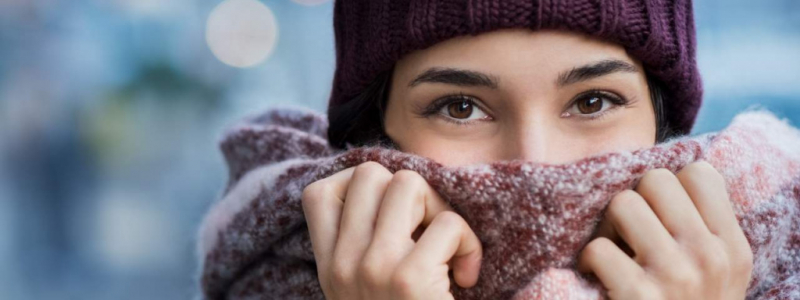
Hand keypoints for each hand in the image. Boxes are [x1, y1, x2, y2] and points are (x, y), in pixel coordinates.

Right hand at [302, 162, 482, 299]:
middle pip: (371, 174)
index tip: (394, 218)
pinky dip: (469, 245)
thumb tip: (394, 189)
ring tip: (449, 250)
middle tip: (429, 232)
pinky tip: (467, 278)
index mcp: (328, 268)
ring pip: (409, 184)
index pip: (319, 193)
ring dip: (441, 211)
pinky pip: (447, 223)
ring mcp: (370, 268)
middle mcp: (341, 264)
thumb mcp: (363, 293)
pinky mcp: (407, 278)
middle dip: (413, 193)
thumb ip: (362, 250)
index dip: (361, 189)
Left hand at [578, 161, 753, 298]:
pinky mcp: (637, 295)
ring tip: (614, 254)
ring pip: (623, 203)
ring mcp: (675, 275)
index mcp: (731, 247)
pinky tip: (598, 278)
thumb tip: (659, 183)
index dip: (669, 188)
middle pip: (655, 180)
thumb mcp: (717, 274)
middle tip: (629, 234)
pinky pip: (598, 247)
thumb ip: (702, 231)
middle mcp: (709, 256)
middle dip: (634, 202)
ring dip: (608, 229)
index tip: (660, 216)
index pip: (700, 173)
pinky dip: (589, 262)